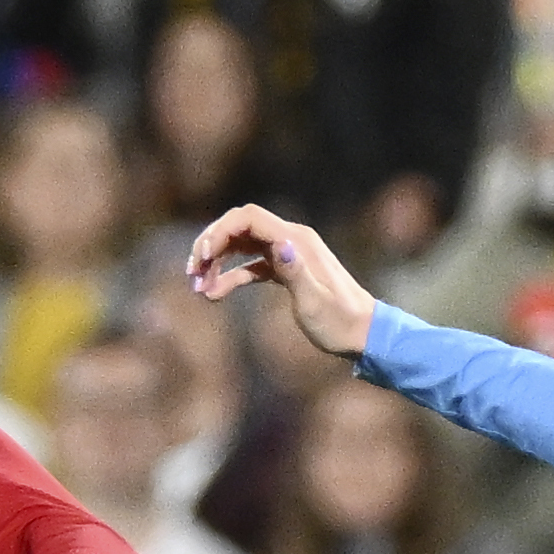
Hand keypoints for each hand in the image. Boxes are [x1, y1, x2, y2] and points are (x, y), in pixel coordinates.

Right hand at [186, 203, 380, 360]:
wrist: (362, 333)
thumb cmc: (340, 321)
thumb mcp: (316, 301)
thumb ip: (296, 271)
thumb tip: (279, 245)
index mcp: (296, 240)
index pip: (248, 219)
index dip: (220, 232)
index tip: (202, 258)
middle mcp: (290, 240)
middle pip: (240, 227)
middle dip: (211, 245)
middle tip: (192, 273)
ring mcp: (287, 253)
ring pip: (241, 246)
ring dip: (216, 262)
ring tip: (198, 287)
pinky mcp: (284, 270)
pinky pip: (250, 266)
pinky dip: (230, 276)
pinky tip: (214, 294)